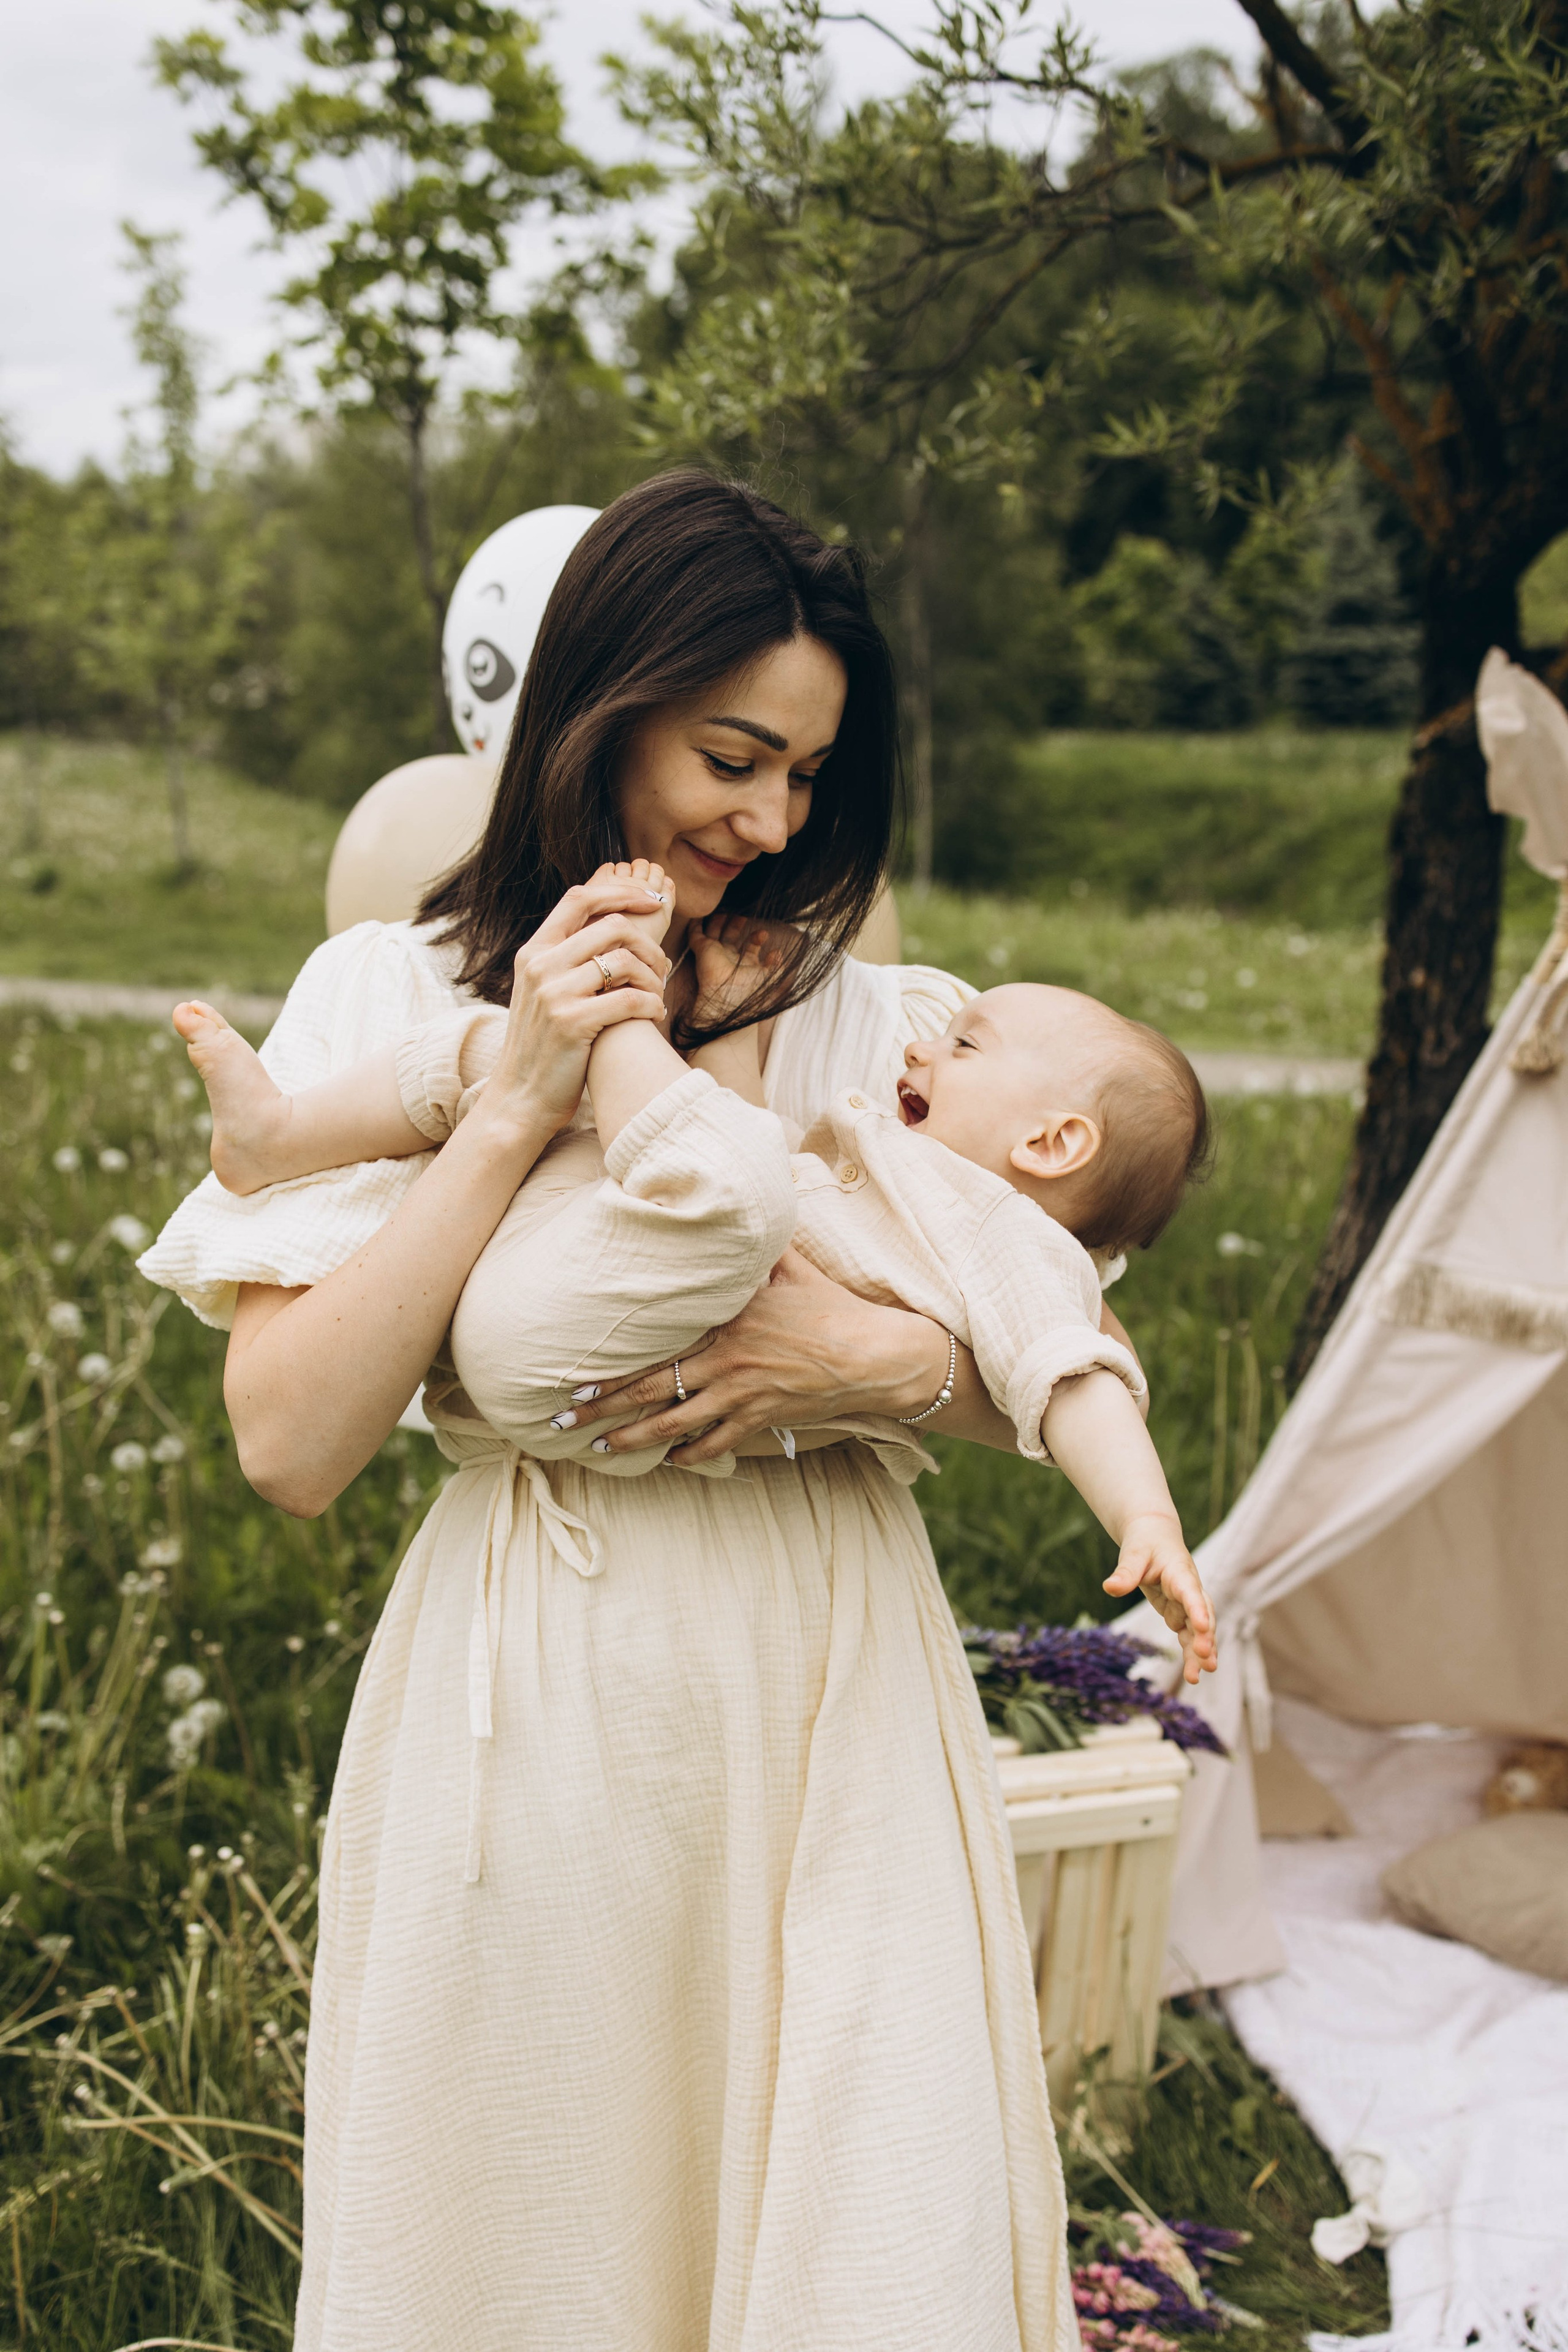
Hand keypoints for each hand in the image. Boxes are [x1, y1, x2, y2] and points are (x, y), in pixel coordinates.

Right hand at [476, 871, 670, 1138]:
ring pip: (625, 961)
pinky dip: (652, 1005)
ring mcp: (553, 993)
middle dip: (648, 944)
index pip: (579, 898)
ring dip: (653, 978)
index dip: (620, 892)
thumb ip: (568, 959)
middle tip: (661, 968)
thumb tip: (614, 927)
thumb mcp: (544, 991)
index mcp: (533, 951)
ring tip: (657, 996)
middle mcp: (540, 966)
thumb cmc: (545, 1045)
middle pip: (612, 925)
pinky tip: (655, 1016)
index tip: (650, 900)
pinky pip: (630, 999)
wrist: (522, 1097)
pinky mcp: (572, 1023)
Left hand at [559, 1246, 952, 1464]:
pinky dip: (689, 1455)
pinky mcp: (762, 1418)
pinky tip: (667, 1461)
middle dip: (604, 1410)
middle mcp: (725, 1362)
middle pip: (652, 1391)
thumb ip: (753, 1247)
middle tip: (564, 1420)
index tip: (575, 1379)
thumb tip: (730, 1209)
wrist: (873, 1355)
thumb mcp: (790, 1264)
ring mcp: (742, 1395)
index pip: (657, 1349)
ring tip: (601, 1448)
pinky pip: (716, 1443)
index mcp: (724, 1323)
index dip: (613, 1369)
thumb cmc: (829, 1305)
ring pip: (676, 1425)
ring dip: (634, 1440)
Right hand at [689, 911, 791, 1025]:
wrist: (729, 995)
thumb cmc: (750, 990)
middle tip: (744, 916)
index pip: (750, 948)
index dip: (757, 939)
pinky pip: (695, 933)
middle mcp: (728, 958)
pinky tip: (700, 913)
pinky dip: (696, 923)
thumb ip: (776, 966)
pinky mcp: (702, 949)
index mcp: (744, 965)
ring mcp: (714, 953)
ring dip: (719, 921)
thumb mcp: (770, 977)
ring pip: (714, 933)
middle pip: (731, 937)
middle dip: (737, 925)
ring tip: (727, 910)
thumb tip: (778, 953)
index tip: (765, 933)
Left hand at [1102, 1515, 1217, 1685]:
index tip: (1202, 1627)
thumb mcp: (1133, 1553)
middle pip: (1202, 1615)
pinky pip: (1188, 1634)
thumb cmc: (1145, 1543)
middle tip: (1206, 1660)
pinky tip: (1193, 1673)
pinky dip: (1191, 1652)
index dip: (1198, 1609)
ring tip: (1196, 1677)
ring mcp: (1187, 1603)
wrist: (1154, 1536)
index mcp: (1180, 1572)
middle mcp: (1190, 1589)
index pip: (1191, 1592)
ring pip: (1198, 1629)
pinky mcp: (1180, 1613)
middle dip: (1205, 1638)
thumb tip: (1109, 1588)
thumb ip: (1125, 1572)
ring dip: (1200, 1652)